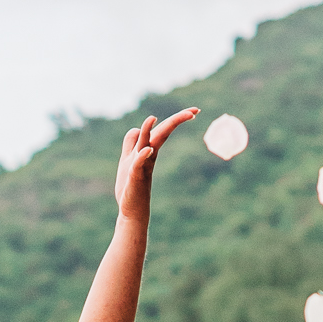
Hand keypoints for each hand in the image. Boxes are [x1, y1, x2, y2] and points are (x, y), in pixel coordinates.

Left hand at [114, 108, 194, 225]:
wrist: (131, 210)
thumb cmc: (131, 185)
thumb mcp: (127, 159)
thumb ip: (131, 144)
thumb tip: (136, 130)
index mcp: (147, 150)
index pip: (162, 130)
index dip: (176, 119)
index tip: (194, 111)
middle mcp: (148, 156)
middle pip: (161, 133)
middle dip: (176, 120)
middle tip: (193, 111)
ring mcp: (142, 166)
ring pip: (147, 144)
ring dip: (149, 131)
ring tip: (152, 118)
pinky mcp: (135, 177)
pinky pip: (139, 164)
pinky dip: (142, 156)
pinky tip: (145, 150)